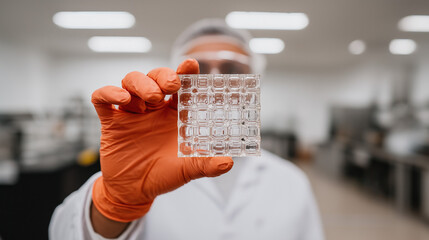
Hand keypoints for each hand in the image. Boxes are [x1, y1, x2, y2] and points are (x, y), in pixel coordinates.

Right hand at [91, 59, 232, 222]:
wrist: (134, 192)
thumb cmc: (163, 175)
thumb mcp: (187, 169)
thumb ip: (206, 164)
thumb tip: (228, 163)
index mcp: (173, 114)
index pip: (180, 85)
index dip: (184, 72)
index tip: (191, 64)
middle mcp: (152, 108)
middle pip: (155, 77)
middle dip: (162, 75)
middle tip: (171, 85)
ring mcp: (130, 113)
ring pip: (131, 81)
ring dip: (141, 84)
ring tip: (150, 100)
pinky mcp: (111, 122)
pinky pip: (102, 99)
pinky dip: (109, 93)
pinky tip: (122, 100)